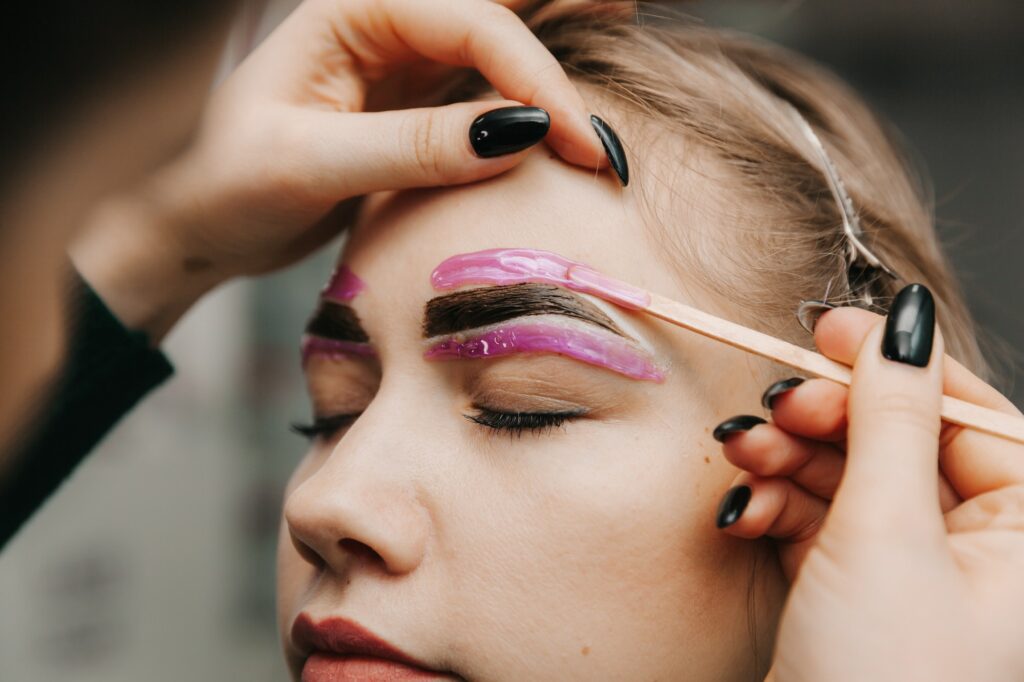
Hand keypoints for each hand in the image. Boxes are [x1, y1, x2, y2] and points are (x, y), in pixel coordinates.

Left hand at [73, 0, 605, 340]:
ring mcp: (402, 61)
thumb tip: (516, 136)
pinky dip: (530, 77)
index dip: (537, 80)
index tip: (578, 142)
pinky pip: (484, 78)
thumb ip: (412, 146)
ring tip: (626, 14)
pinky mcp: (412, 103)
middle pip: (495, 1)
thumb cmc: (224, 183)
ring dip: (559, 26)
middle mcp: (384, 23)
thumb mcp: (310, 164)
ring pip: (498, 30)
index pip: (474, 24)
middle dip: (565, 7)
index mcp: (353, 10)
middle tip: (636, 9)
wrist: (196, 223)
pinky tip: (563, 82)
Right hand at [712, 291, 1023, 679]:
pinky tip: (744, 507)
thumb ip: (894, 418)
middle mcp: (983, 548)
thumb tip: (904, 323)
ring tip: (740, 455)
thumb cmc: (880, 681)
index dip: (896, 365)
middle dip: (827, 420)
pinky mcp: (862, 585)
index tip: (829, 329)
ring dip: (788, 459)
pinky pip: (823, 516)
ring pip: (852, 474)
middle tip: (772, 405)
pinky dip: (779, 502)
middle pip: (900, 439)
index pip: (968, 414)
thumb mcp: (887, 534)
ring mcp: (917, 567)